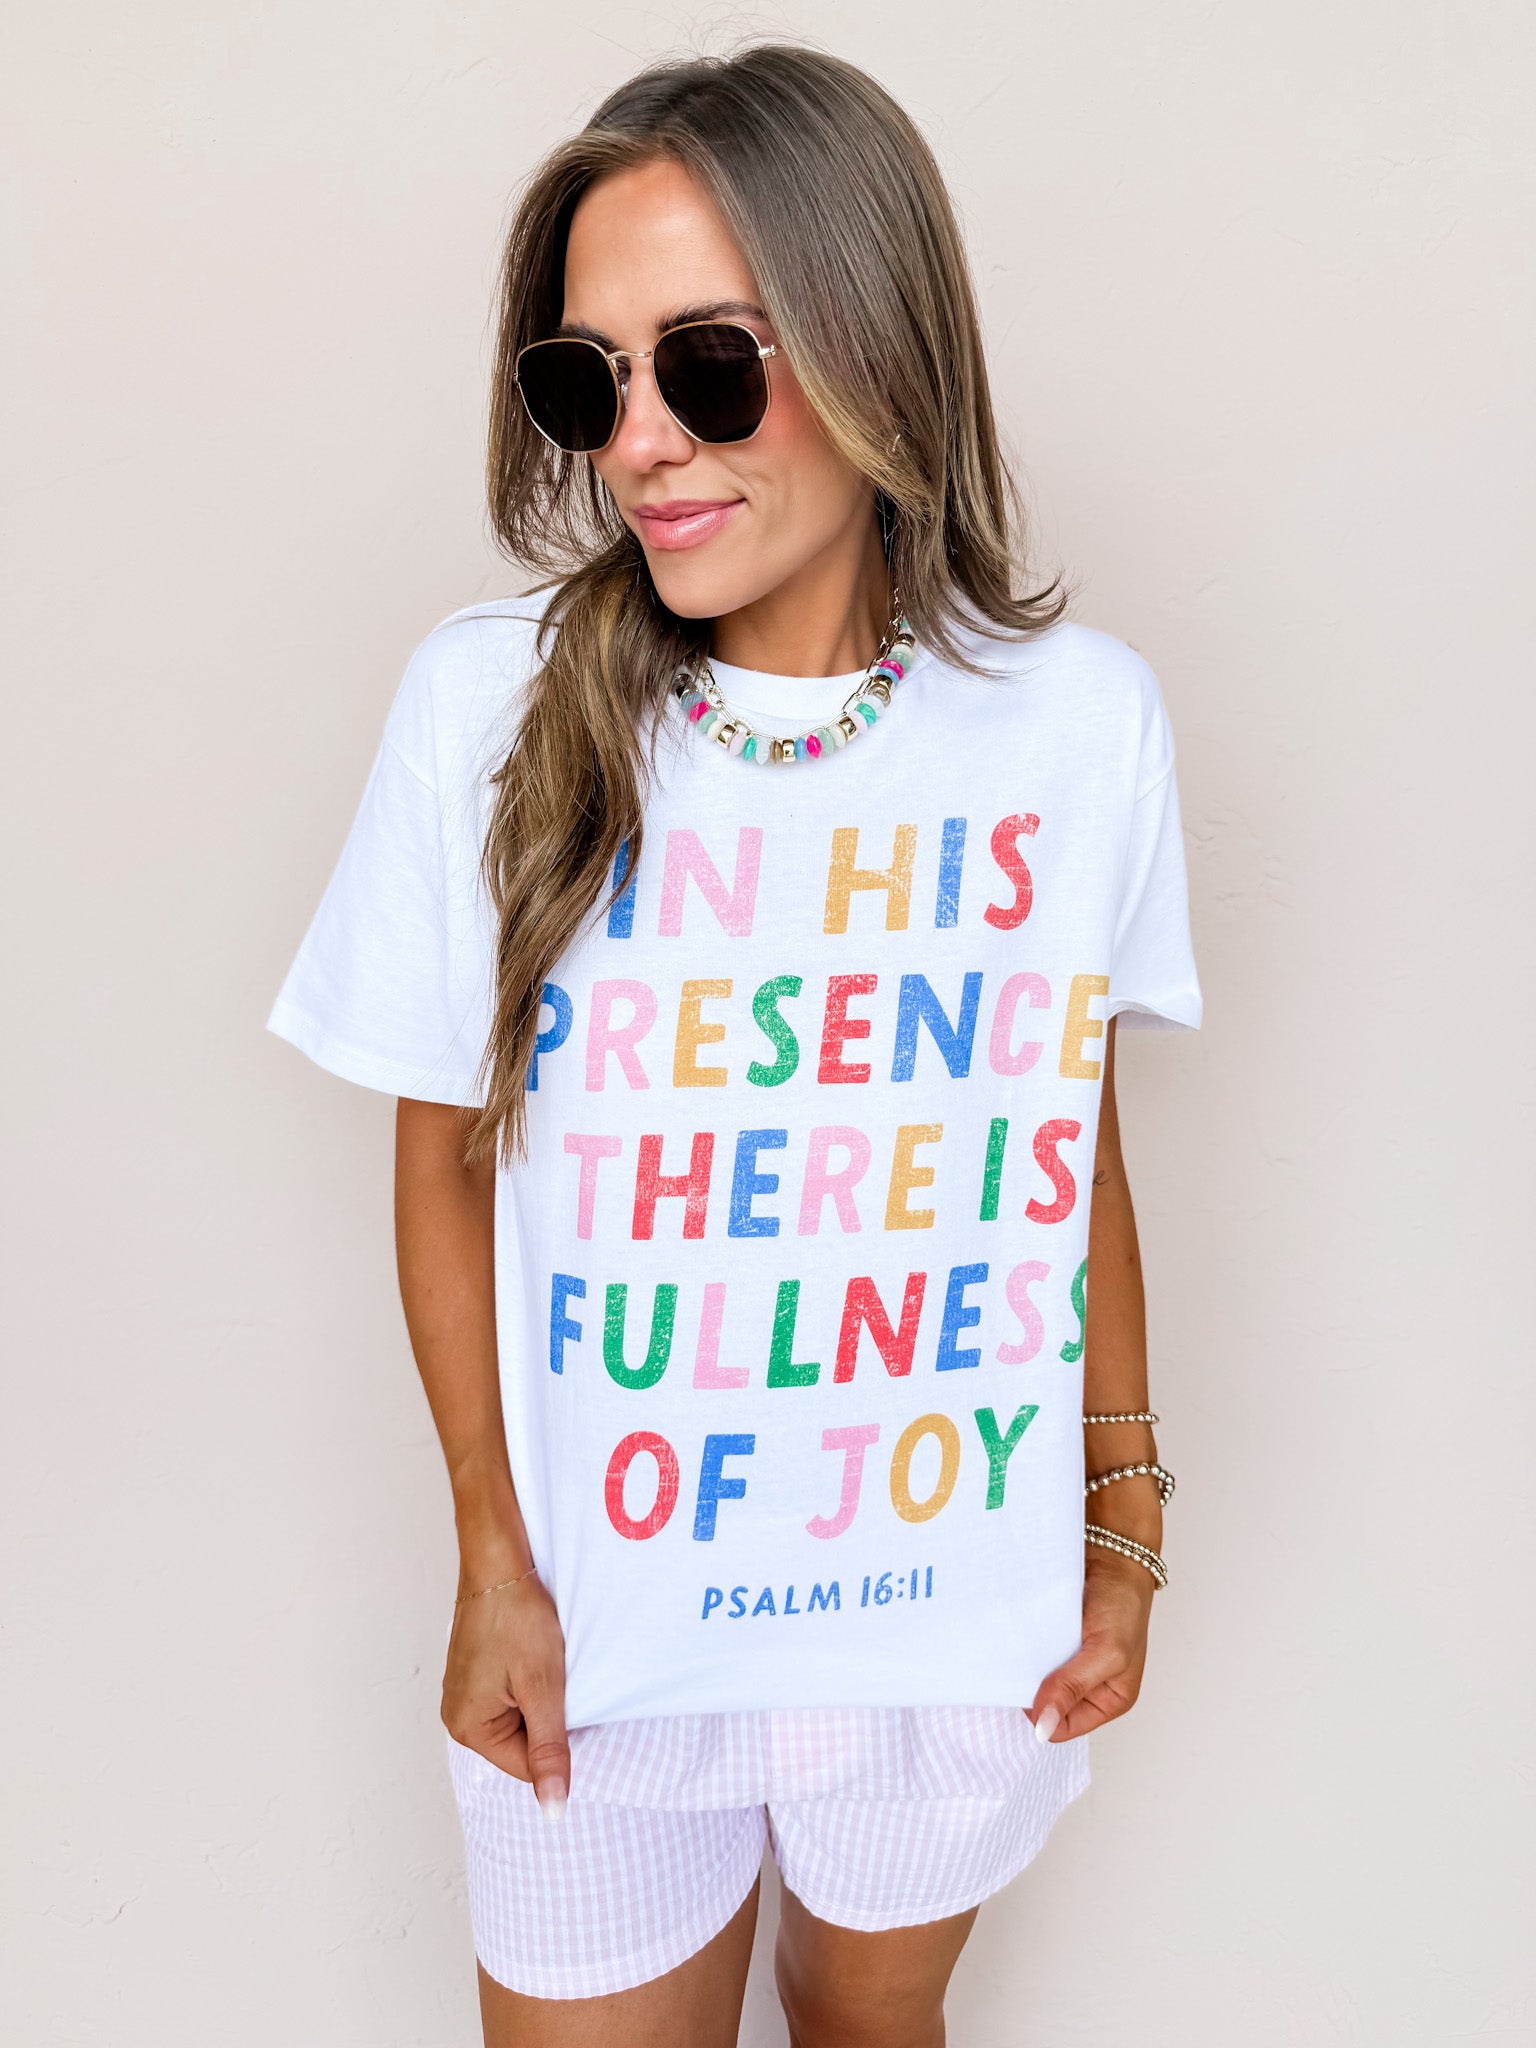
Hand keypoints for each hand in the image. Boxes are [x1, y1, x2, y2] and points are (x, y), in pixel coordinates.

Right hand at [441, 1569, 571, 1816]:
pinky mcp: (475, 1672)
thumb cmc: (517, 1619)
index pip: (528, 1767)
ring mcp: (464, 1692)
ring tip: (542, 1663)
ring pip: (520, 1717)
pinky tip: (533, 1655)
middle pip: (522, 1744)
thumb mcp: (543, 1689)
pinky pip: (510, 1695)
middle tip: (554, 1677)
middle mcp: (458, 1716)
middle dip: (547, 1716)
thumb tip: (553, 1810)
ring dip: (540, 1697)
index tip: (569, 1703)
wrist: (499, 1562)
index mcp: (468, 1728)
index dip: (559, 1741)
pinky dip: (529, 1681)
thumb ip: (550, 1751)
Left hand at [1025, 1546, 1154, 1742]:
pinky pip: (1030, 1653)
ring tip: (1023, 1647)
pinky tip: (1021, 1634)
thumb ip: (1073, 1688)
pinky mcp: (1053, 1639)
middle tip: (1023, 1665)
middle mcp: (1087, 1686)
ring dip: (1026, 1666)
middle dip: (1032, 1689)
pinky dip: (1024, 1646)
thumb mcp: (1106, 1652)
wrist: (1112, 1553)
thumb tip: (1042, 1727)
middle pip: (1045, 1705)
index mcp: (1108, 1700)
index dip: (1041, 1713)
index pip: (1061, 1728)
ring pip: (1034, 1679)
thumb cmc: (1124, 1603)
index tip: (1029, 1686)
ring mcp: (1068, 1662)